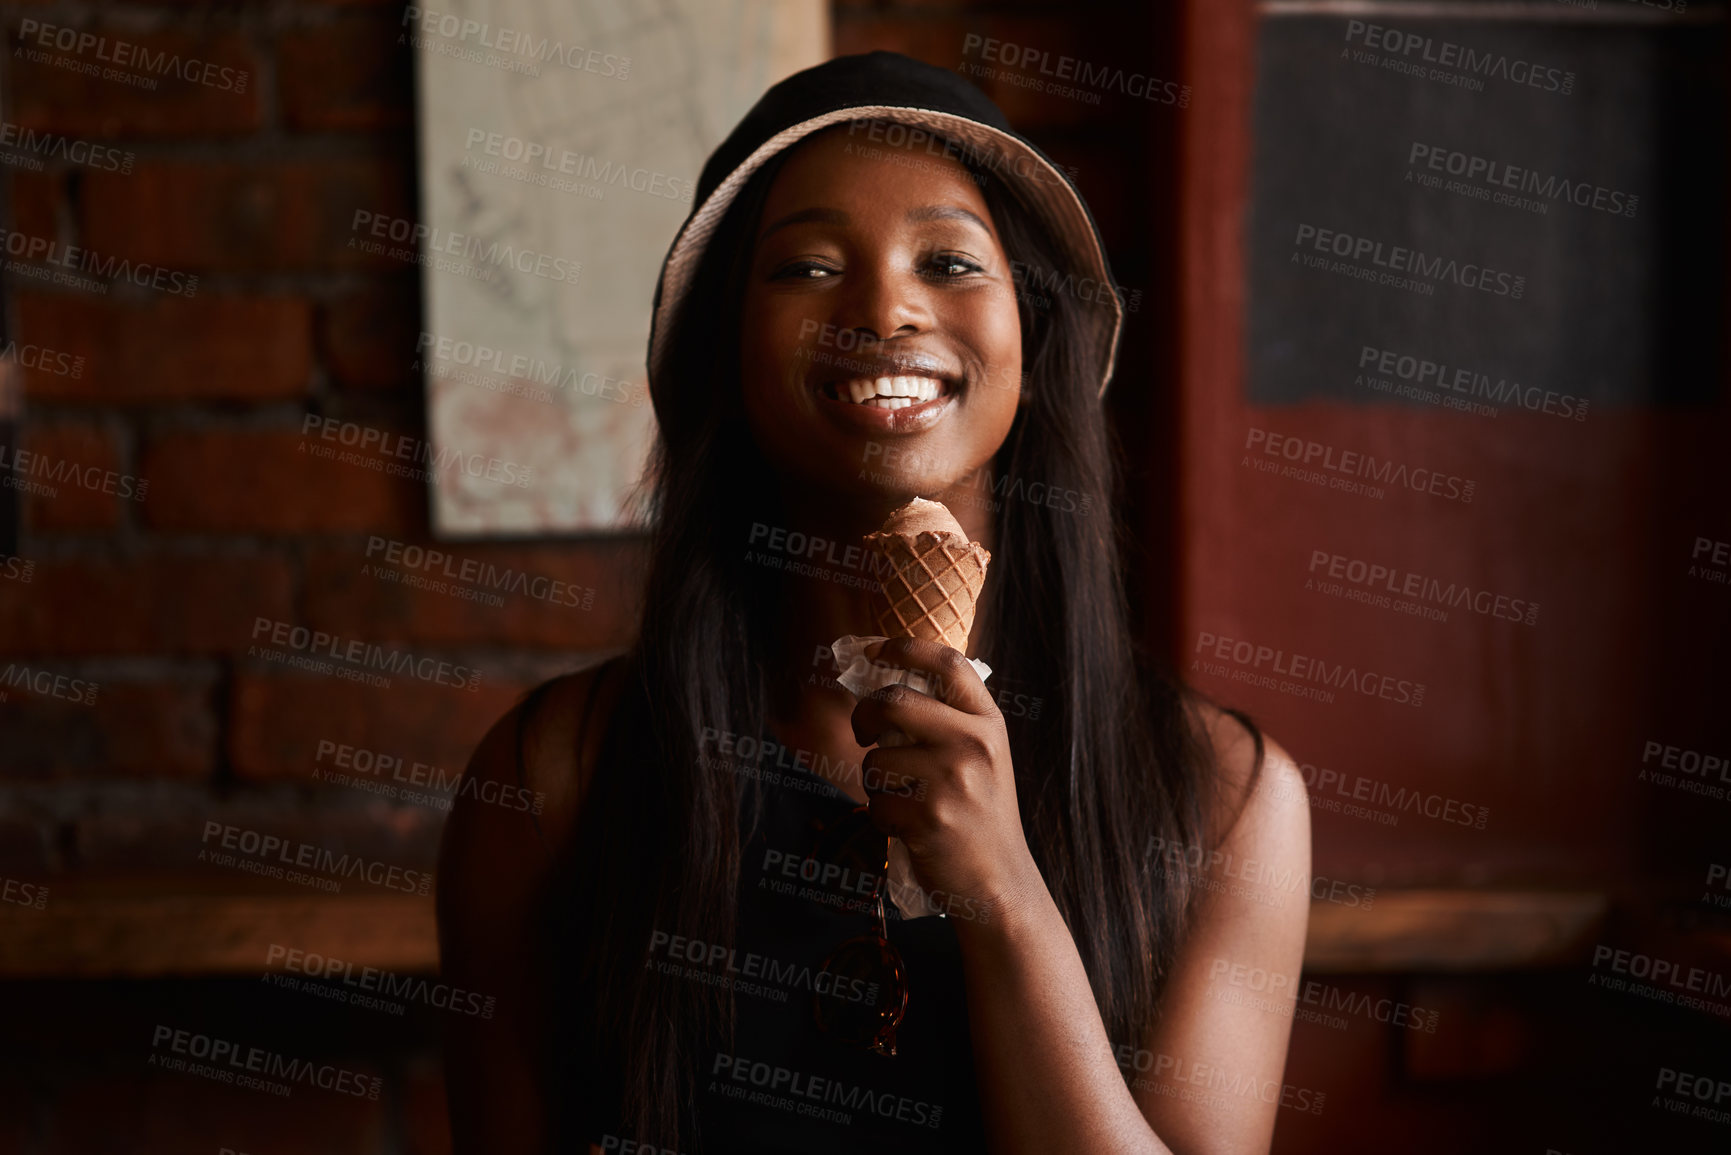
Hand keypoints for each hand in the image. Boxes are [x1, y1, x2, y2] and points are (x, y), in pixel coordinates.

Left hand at [849, 636, 1042, 924]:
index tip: (878, 650)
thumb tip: (885, 684)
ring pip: (876, 759)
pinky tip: (908, 828)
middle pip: (893, 701)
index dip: (906, 648)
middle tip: (863, 731)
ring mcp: (952, 780)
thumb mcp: (983, 757)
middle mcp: (974, 744)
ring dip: (875, 782)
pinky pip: (875, 802)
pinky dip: (880, 817)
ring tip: (904, 801)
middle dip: (864, 715)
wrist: (1000, 881)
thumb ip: (949, 720)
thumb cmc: (980, 814)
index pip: (947, 664)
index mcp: (989, 724)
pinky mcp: (928, 817)